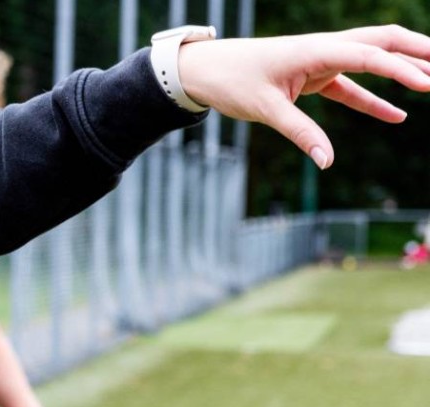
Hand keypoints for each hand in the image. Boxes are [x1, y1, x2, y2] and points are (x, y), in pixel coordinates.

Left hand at [178, 25, 429, 168]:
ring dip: (404, 68)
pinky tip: (398, 116)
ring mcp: (321, 61)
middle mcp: (324, 49)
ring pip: (373, 59)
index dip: (400, 69)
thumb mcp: (264, 109)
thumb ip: (299, 133)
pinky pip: (352, 87)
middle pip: (382, 42)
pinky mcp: (314, 76)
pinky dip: (375, 100)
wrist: (203, 70)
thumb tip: (326, 161)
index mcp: (315, 50)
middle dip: (418, 50)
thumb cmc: (230, 81)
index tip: (427, 83)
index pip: (368, 55)